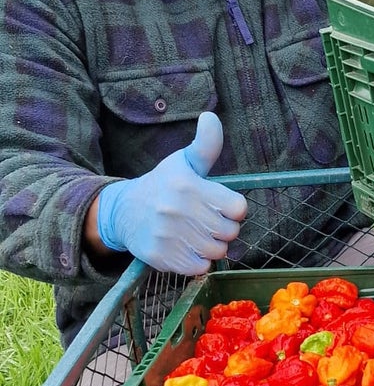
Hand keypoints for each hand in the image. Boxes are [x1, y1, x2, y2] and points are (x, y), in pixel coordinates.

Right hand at [94, 112, 247, 274]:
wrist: (123, 211)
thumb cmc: (163, 185)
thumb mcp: (184, 162)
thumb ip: (205, 145)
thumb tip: (211, 117)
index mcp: (188, 186)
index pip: (238, 208)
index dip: (233, 209)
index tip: (219, 205)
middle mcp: (177, 210)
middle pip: (230, 233)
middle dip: (223, 229)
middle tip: (206, 221)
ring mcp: (168, 235)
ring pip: (217, 252)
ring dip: (212, 247)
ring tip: (196, 234)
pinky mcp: (161, 256)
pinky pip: (199, 268)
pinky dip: (197, 262)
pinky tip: (185, 247)